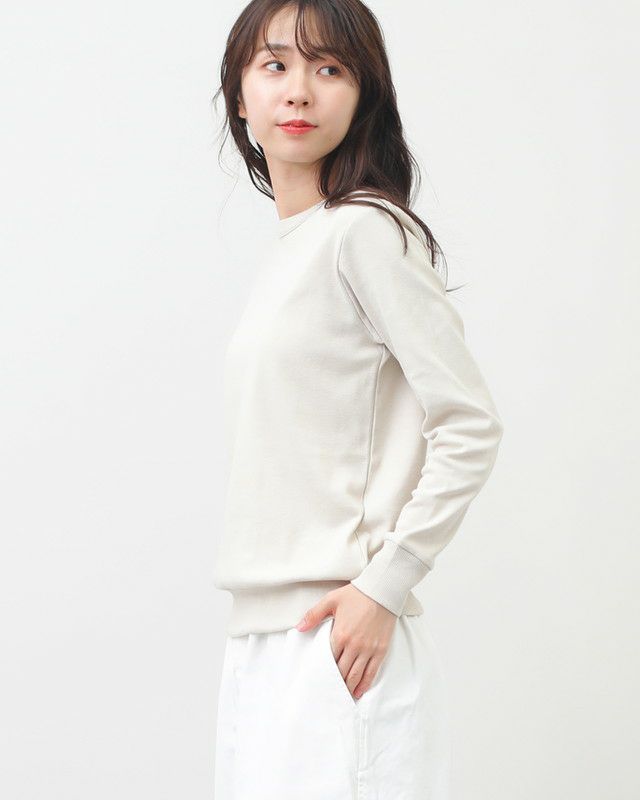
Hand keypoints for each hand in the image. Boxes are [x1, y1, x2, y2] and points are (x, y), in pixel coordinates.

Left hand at [295, 583, 396, 698]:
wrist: (381, 590)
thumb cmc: (356, 595)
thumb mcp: (331, 600)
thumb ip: (313, 615)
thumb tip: (299, 627)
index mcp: (340, 634)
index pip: (329, 659)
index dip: (324, 670)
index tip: (319, 678)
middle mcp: (354, 645)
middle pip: (342, 671)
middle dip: (335, 683)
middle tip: (328, 692)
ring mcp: (368, 649)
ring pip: (356, 675)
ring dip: (348, 687)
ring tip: (342, 696)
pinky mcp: (381, 650)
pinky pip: (372, 672)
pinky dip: (364, 684)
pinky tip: (359, 691)